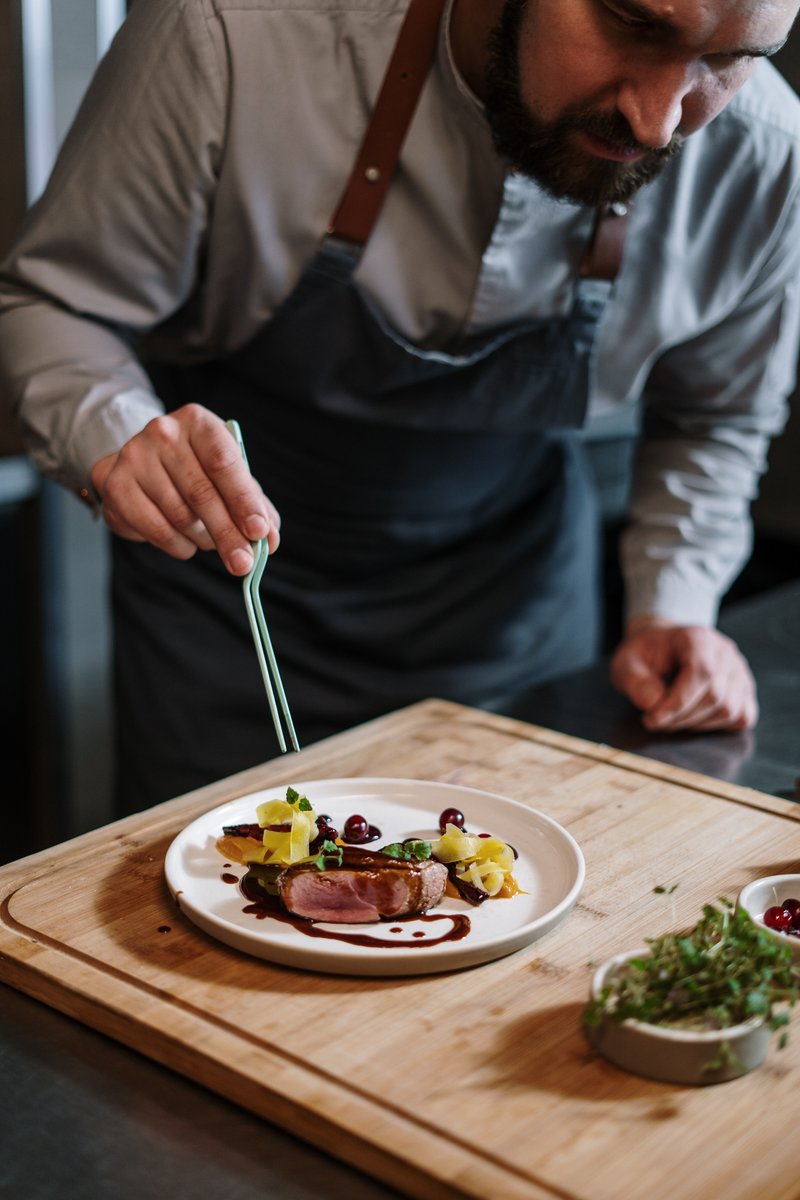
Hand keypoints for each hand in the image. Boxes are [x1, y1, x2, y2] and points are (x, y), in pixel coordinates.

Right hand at [90, 404, 280, 575]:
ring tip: (211, 542)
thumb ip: (252, 504)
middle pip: (202, 493)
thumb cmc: (194, 469)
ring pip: (180, 515)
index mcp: (198, 422)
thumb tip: (268, 540)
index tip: (259, 531)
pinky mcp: (116, 485)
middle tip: (243, 563)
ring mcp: (135, 456)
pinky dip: (179, 545)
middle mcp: (163, 432)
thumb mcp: (227, 475)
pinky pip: (156, 529)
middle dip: (228, 534)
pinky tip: (187, 544)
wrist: (141, 462)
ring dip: (203, 539)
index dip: (244, 500)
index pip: (224, 463)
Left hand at [610, 617, 757, 732]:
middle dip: (682, 717)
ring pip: (730, 710)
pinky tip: (694, 718)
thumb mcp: (627, 663)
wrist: (662, 647)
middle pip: (716, 696)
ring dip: (697, 724)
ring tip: (672, 717)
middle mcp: (725, 653)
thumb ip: (636, 682)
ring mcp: (739, 671)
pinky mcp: (745, 690)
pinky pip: (742, 717)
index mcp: (698, 638)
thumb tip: (654, 704)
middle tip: (657, 720)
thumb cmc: (646, 655)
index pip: (702, 672)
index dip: (678, 703)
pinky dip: (718, 726)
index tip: (652, 719)